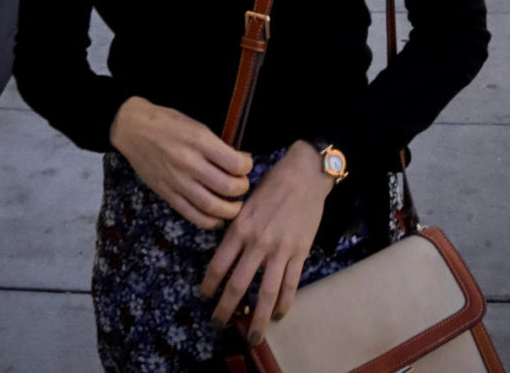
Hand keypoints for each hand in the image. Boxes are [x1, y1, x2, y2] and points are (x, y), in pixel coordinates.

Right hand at [109, 98, 251, 228]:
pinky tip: (217, 218)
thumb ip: (216, 145)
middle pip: (227, 187)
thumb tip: (239, 161)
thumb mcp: (196, 125)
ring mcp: (177, 182)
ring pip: (212, 206)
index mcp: (200, 141)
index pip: (235, 163)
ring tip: (235, 205)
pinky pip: (192, 215)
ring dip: (230, 210)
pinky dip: (209, 221)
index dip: (247, 167)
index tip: (246, 165)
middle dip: (242, 189)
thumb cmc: (168, 123)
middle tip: (242, 185)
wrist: (133, 130)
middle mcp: (190, 163)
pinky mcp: (167, 194)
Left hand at [200, 140, 331, 345]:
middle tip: (218, 323)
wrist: (304, 174)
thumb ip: (237, 228)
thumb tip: (227, 255)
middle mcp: (257, 242)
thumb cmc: (273, 183)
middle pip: (238, 285)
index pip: (218, 264)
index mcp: (240, 227)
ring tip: (253, 336)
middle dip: (226, 309)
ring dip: (258, 319)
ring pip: (265, 293)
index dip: (209, 285)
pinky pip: (289, 286)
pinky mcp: (299, 253)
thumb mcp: (246, 202)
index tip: (205, 297)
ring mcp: (280, 250)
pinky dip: (283, 304)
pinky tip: (278, 315)